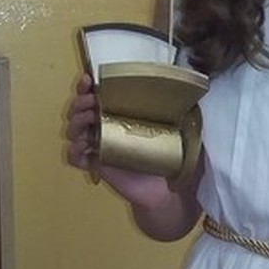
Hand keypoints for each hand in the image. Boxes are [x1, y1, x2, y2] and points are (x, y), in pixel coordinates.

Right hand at [64, 74, 175, 208]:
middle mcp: (104, 128)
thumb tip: (195, 94)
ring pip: (73, 131)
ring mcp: (98, 146)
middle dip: (79, 103)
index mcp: (117, 114)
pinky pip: (74, 157)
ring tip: (89, 120)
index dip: (86, 86)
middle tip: (92, 103)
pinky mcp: (97, 165)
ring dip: (75, 123)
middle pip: (78, 111)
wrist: (164, 190)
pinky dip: (74, 151)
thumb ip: (181, 113)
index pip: (94, 95)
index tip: (88, 79)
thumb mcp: (175, 131)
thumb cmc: (166, 158)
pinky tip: (83, 147)